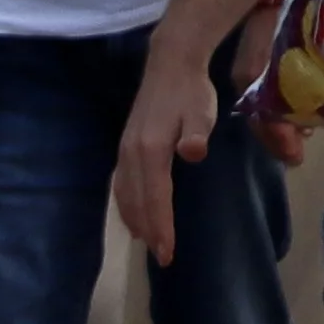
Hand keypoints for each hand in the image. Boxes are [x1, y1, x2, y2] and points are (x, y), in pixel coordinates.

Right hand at [113, 45, 225, 264]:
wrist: (170, 65)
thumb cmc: (191, 91)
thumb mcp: (201, 111)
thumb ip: (196, 133)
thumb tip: (193, 151)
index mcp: (150, 150)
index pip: (155, 198)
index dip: (161, 227)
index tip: (168, 253)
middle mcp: (132, 155)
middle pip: (137, 202)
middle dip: (149, 231)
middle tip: (162, 258)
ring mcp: (125, 152)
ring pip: (125, 195)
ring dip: (135, 221)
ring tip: (147, 243)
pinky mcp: (125, 148)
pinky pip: (121, 185)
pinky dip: (127, 205)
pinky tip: (134, 214)